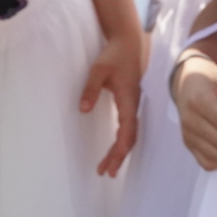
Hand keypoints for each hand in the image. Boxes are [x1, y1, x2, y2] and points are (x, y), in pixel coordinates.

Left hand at [80, 31, 141, 176]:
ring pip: (130, 133)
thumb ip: (91, 89)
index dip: (119, 150)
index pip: (126, 131)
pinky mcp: (129, 102)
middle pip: (130, 137)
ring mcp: (133, 104)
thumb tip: (83, 110)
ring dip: (120, 151)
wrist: (128, 42)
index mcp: (128, 99)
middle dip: (119, 156)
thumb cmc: (114, 55)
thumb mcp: (99, 69)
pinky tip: (115, 148)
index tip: (110, 165)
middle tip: (106, 173)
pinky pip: (128, 126)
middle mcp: (133, 105)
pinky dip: (122, 140)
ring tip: (107, 167)